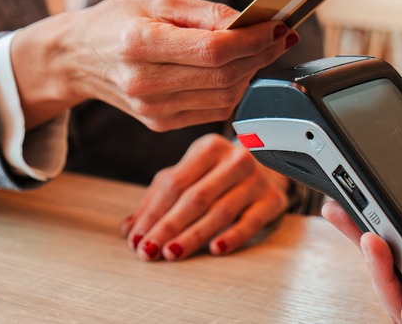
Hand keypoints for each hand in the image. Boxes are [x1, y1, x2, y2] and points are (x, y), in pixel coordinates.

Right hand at [11, 0, 297, 130]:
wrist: (76, 58)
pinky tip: (242, 70)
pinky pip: (213, 110)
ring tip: (265, 50)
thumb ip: (206, 13)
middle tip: (282, 36)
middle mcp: (145, 82)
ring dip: (253, 73)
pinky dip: (235, 90)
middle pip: (224, 75)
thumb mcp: (157, 2)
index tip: (278, 26)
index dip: (253, 40)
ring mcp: (152, 109)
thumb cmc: (117, 22)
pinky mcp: (160, 124)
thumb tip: (250, 22)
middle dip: (261, 55)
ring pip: (224, 97)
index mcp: (140, 44)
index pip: (214, 50)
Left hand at [118, 134, 289, 260]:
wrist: (269, 166)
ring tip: (172, 253)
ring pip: (221, 211)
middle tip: (148, 251)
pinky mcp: (273, 200)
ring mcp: (257, 179)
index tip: (135, 238)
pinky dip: (232, 237)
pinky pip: (251, 222)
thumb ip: (157, 199)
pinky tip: (214, 250)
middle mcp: (235, 159)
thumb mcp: (188, 175)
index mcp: (208, 148)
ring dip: (193, 235)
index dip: (152, 212)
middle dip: (168, 227)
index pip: (174, 183)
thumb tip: (128, 229)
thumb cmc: (219, 173)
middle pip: (196, 197)